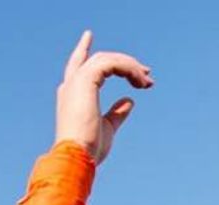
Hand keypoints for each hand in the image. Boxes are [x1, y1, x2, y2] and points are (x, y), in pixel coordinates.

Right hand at [55, 30, 152, 163]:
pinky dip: (127, 69)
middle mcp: (71, 84)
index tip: (88, 34)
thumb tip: (129, 100)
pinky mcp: (86, 79)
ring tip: (147, 82)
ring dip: (130, 67)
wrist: (77, 155)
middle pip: (96, 59)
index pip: (77, 64)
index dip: (82, 48)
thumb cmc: (90, 148)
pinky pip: (111, 63)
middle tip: (146, 73)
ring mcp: (77, 81)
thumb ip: (117, 113)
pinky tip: (139, 82)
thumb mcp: (107, 128)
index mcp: (72, 94)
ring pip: (107, 59)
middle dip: (122, 62)